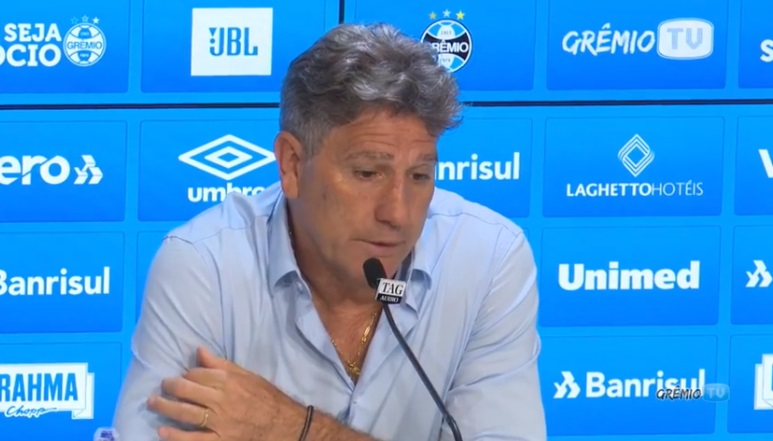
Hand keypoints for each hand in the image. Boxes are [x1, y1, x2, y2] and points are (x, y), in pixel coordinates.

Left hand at [147, 347, 305, 440]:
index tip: (183, 377)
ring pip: (185, 413)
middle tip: (162, 386)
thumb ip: (221, 365)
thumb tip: (199, 351)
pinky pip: (194, 440)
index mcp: (229, 382)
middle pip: (187, 391)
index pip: (197, 374)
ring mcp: (219, 422)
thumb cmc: (266, 398)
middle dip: (170, 387)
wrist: (284, 424)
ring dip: (165, 407)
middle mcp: (222, 400)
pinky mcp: (220, 440)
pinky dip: (176, 436)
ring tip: (153, 402)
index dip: (186, 374)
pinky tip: (163, 431)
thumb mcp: (247, 376)